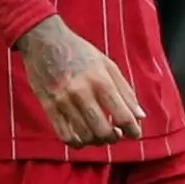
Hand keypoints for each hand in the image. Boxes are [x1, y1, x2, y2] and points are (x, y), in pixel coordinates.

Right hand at [16, 14, 142, 146]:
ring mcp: (63, 100)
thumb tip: (140, 116)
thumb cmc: (80, 51)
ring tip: (100, 135)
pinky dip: (76, 142)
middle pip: (103, 130)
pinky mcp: (48, 106)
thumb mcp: (107, 65)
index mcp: (101, 80)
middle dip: (114, 138)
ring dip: (96, 141)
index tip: (135, 134)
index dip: (133, 130)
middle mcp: (82, 92)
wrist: (44, 40)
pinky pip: (63, 134)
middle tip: (116, 135)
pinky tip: (82, 139)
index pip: (122, 115)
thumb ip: (125, 91)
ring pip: (84, 135)